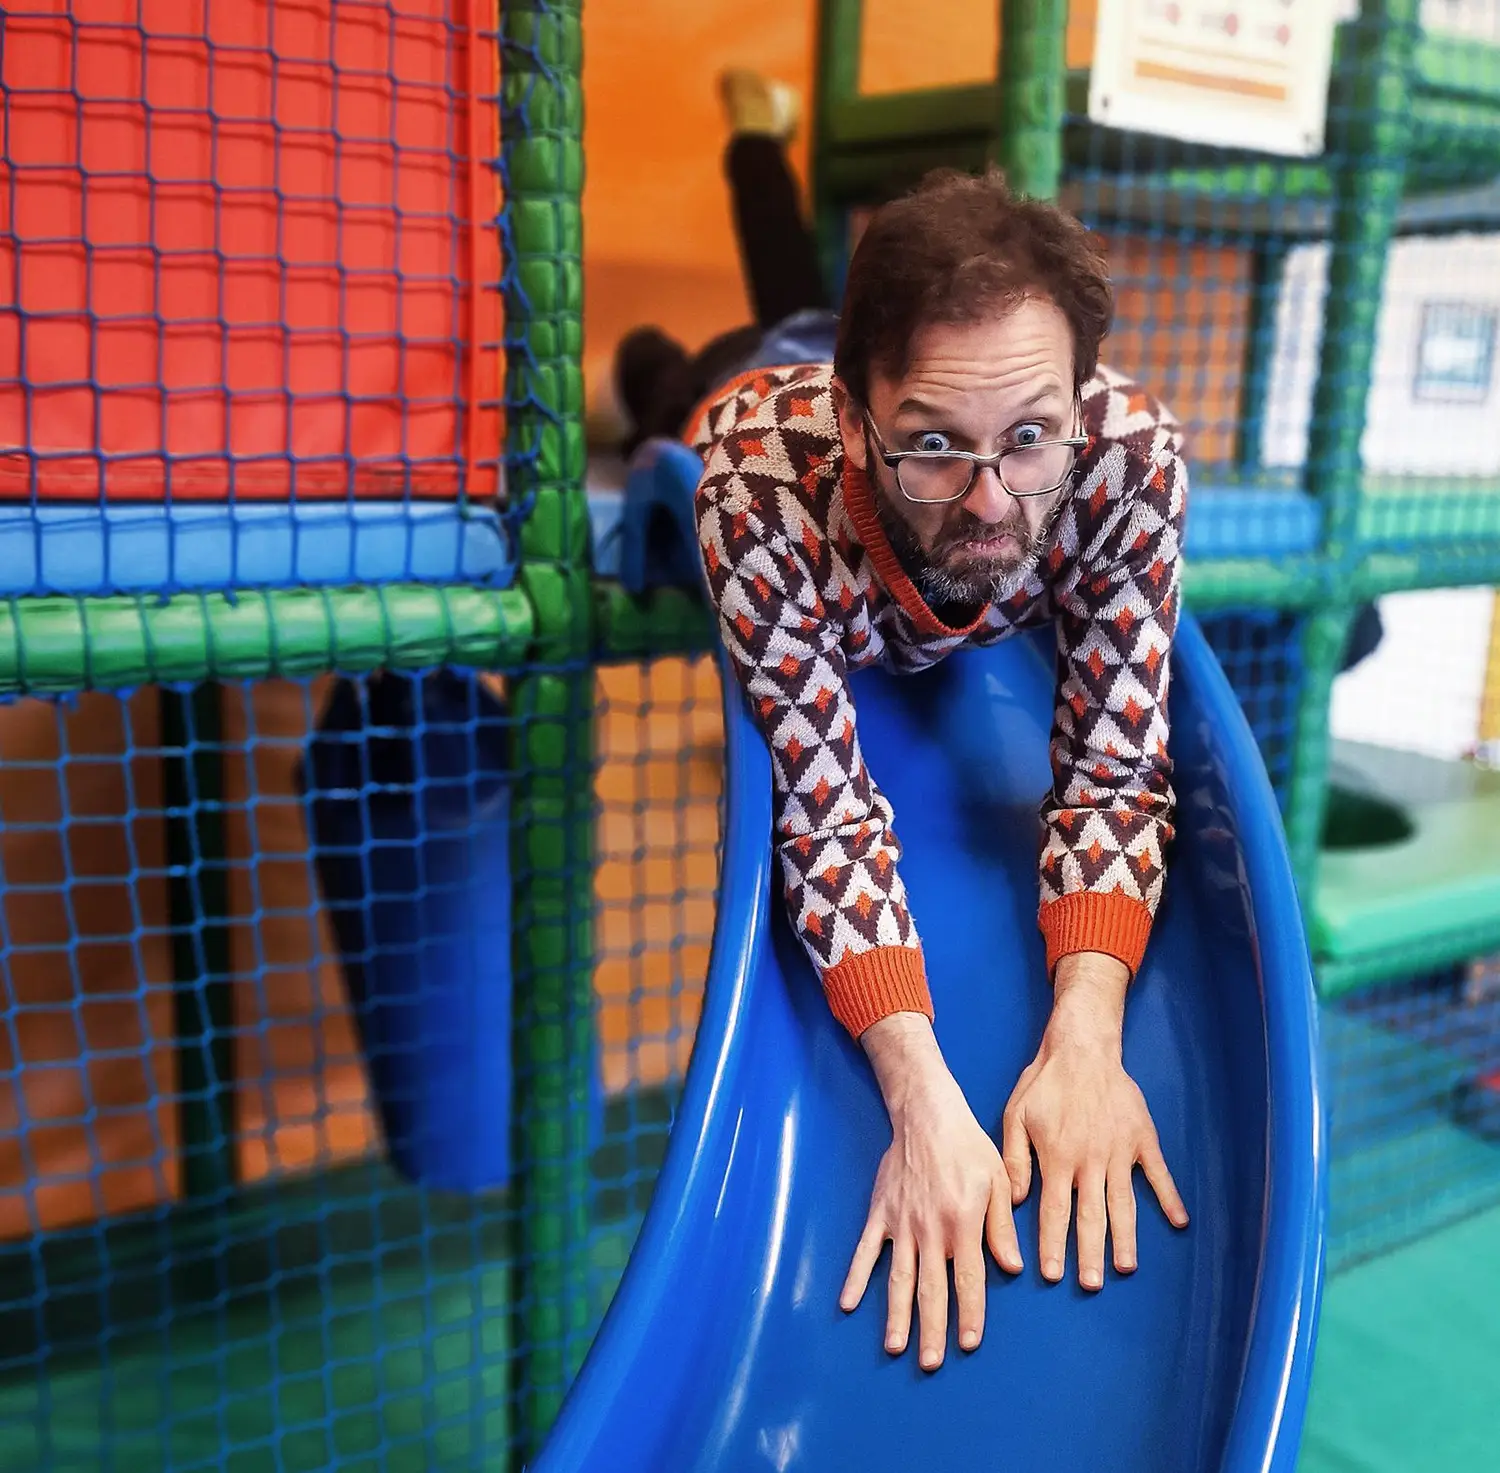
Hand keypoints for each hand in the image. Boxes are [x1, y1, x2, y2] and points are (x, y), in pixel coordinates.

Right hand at [840, 1013, 1022, 1369]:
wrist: (926, 1113)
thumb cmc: (968, 1145)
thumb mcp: (997, 1180)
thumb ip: (1001, 1227)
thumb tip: (1011, 1266)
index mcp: (963, 1224)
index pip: (968, 1280)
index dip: (969, 1313)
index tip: (968, 1344)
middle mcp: (931, 1231)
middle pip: (931, 1288)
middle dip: (932, 1329)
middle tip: (931, 1363)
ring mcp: (901, 1224)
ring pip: (898, 1278)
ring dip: (896, 1315)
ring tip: (894, 1347)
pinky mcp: (880, 1213)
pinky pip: (865, 1251)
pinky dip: (855, 1277)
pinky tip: (846, 1303)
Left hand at [1001, 954, 1187, 1289]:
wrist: (1083, 1046)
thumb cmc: (1044, 1082)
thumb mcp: (1015, 1116)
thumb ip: (1014, 1160)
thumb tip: (1011, 1200)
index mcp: (1058, 1157)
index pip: (1055, 1211)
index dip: (1053, 1244)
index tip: (1053, 1275)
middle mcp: (1091, 1160)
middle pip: (1091, 1216)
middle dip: (1090, 1253)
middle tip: (1092, 1284)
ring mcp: (1120, 1151)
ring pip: (1124, 1203)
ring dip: (1125, 1237)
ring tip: (1126, 1266)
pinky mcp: (1141, 1138)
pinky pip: (1158, 1173)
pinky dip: (1169, 1198)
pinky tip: (1178, 1223)